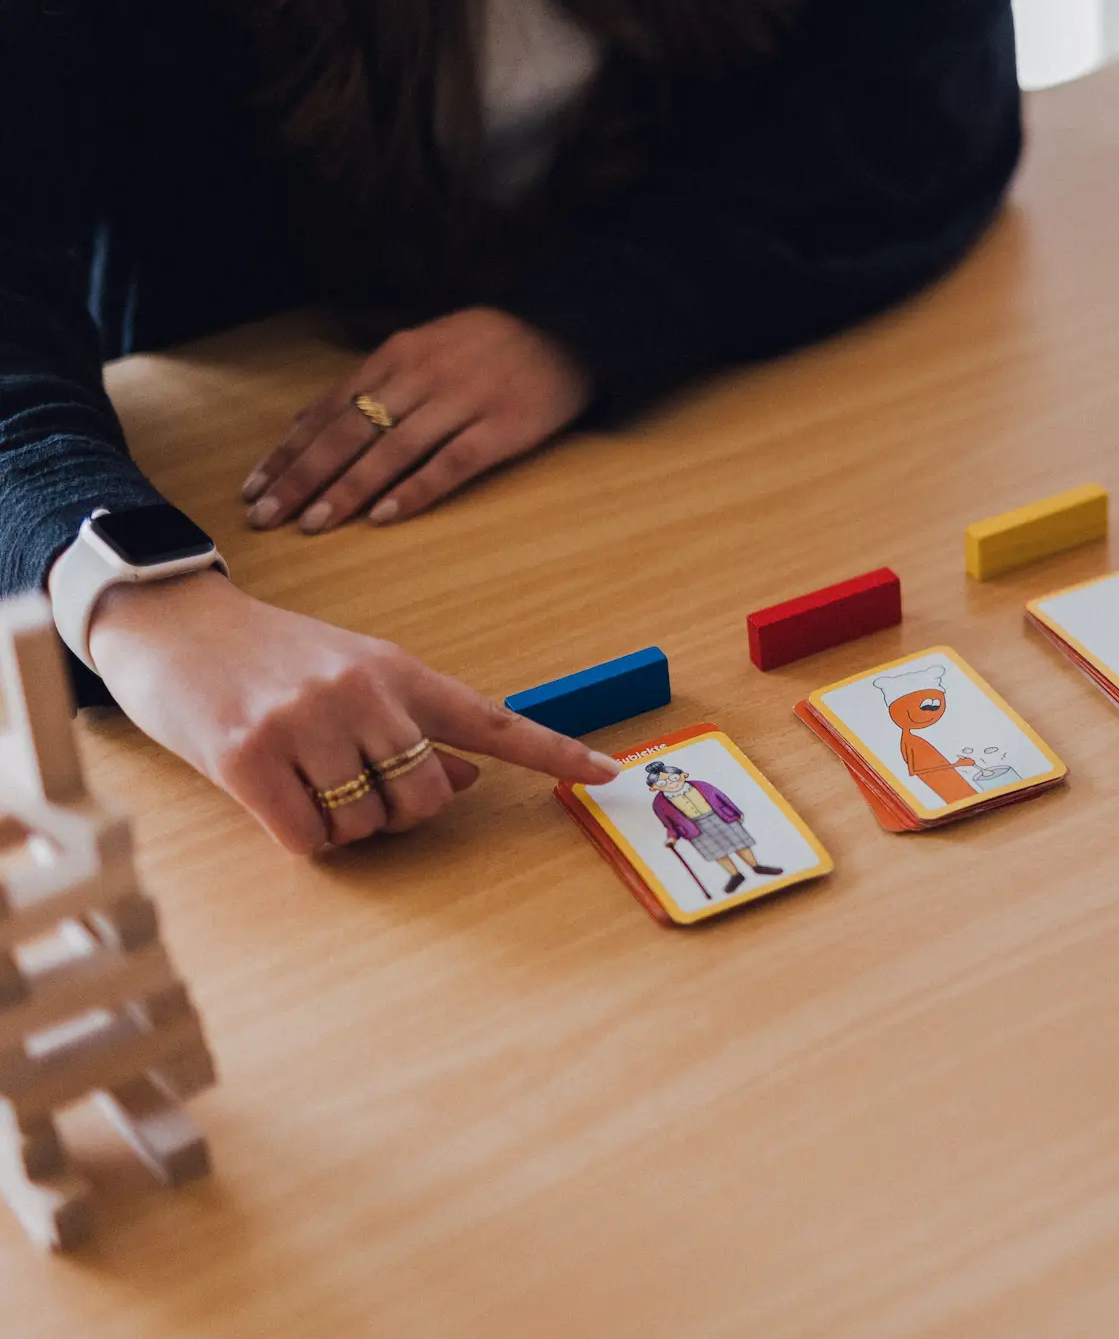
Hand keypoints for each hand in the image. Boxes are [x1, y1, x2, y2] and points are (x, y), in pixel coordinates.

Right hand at [88, 571, 620, 853]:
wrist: (171, 620)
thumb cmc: (270, 657)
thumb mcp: (354, 673)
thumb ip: (413, 723)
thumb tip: (468, 781)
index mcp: (400, 671)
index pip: (492, 720)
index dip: (554, 753)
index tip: (608, 774)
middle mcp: (362, 691)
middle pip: (427, 798)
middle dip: (397, 813)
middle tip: (354, 788)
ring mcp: (305, 721)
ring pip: (366, 823)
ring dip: (341, 826)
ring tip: (303, 778)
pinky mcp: (247, 755)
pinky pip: (307, 838)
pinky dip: (297, 836)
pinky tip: (271, 796)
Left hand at [241, 306, 591, 532]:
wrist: (570, 330)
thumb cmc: (491, 345)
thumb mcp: (426, 344)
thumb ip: (374, 380)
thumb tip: (311, 418)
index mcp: (398, 354)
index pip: (329, 409)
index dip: (289, 451)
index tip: (254, 487)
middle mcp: (422, 375)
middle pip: (349, 433)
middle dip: (302, 477)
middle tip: (267, 516)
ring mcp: (463, 401)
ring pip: (390, 451)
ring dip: (347, 490)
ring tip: (314, 523)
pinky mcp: (503, 428)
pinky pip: (450, 464)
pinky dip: (415, 490)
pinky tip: (386, 516)